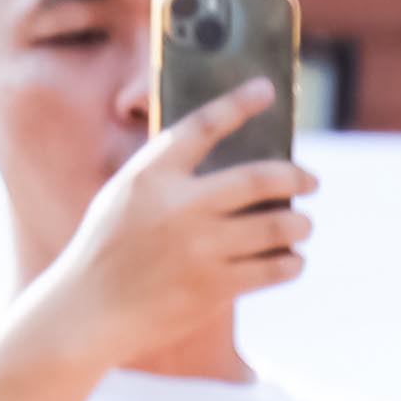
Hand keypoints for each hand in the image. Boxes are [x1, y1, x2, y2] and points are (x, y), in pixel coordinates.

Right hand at [39, 100, 310, 368]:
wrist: (89, 310)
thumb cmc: (107, 249)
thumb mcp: (124, 196)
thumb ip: (165, 174)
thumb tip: (226, 161)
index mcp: (151, 175)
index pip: (202, 126)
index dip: (238, 103)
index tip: (266, 90)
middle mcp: (179, 206)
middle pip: (258, 179)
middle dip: (296, 176)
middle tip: (312, 180)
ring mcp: (199, 248)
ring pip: (275, 227)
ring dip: (299, 224)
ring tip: (303, 225)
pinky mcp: (212, 287)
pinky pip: (271, 270)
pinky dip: (290, 263)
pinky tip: (293, 261)